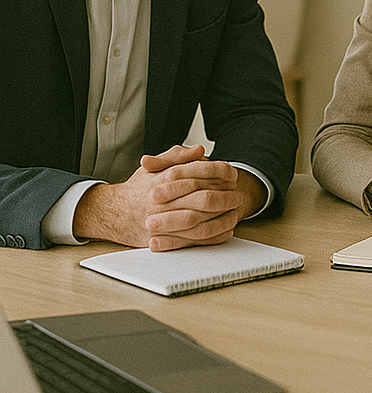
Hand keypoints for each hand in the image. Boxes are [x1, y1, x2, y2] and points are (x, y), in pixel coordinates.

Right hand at [73, 145, 249, 250]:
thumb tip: (200, 150)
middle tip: (237, 196)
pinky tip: (224, 231)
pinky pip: (191, 242)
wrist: (112, 213)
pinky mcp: (160, 241)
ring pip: (199, 223)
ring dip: (221, 219)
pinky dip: (212, 237)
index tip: (233, 174)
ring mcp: (160, 223)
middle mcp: (162, 202)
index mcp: (163, 180)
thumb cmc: (138, 189)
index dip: (219, 173)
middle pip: (202, 199)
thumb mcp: (153, 166)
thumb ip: (176, 155)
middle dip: (225, 198)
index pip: (198, 174)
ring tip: (234, 214)